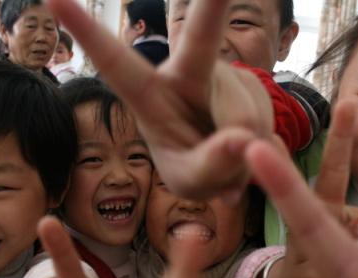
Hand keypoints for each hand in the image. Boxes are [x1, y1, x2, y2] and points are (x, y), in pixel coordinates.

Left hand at [48, 0, 272, 199]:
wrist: (228, 164)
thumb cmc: (190, 165)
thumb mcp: (189, 180)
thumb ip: (208, 165)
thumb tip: (242, 140)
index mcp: (150, 94)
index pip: (117, 63)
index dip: (89, 33)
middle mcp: (188, 73)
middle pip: (201, 35)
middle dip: (211, 1)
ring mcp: (226, 78)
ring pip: (246, 117)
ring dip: (244, 156)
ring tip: (229, 166)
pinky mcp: (255, 90)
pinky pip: (268, 126)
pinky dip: (264, 153)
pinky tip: (248, 154)